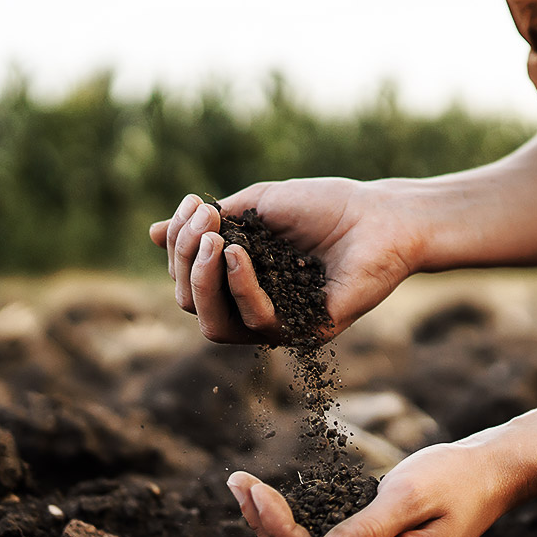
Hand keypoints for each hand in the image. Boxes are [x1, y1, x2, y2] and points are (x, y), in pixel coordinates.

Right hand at [148, 178, 421, 343]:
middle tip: (203, 224)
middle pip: (192, 304)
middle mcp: (254, 307)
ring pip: (215, 325)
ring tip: (214, 240)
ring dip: (203, 280)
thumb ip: (209, 224)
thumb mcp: (257, 206)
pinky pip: (258, 324)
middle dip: (185, 261)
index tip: (196, 204)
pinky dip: (241, 287)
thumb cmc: (326, 206)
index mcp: (240, 279)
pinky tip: (239, 254)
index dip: (180, 245)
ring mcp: (280, 324)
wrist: (383, 215)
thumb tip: (153, 234)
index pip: (188, 278)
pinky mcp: (306, 332)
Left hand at [225, 442, 516, 536]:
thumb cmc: (454, 479)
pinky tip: (269, 505)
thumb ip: (363, 532)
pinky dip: (295, 531)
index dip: (279, 532)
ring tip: (244, 489)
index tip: (251, 491)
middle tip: (238, 483)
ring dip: (275, 530)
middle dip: (268, 529)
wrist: (488, 476)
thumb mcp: (407, 497)